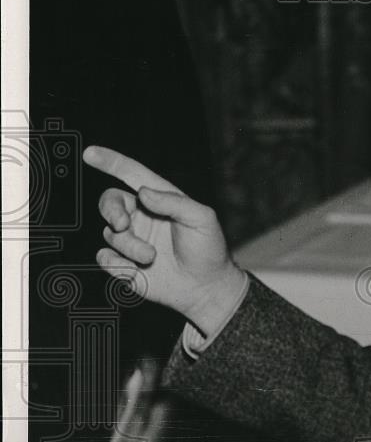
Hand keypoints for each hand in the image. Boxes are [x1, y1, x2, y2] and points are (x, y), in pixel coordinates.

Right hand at [83, 145, 246, 336]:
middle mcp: (142, 217)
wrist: (206, 287)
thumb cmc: (208, 249)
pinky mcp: (124, 263)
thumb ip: (175, 202)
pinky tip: (137, 269)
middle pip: (110, 201)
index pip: (132, 175)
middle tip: (122, 224)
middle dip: (111, 210)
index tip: (90, 153)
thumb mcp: (202, 219)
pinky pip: (105, 258)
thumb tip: (143, 192)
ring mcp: (132, 240)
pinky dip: (117, 263)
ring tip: (152, 257)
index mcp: (160, 200)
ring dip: (128, 246)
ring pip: (110, 234)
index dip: (111, 162)